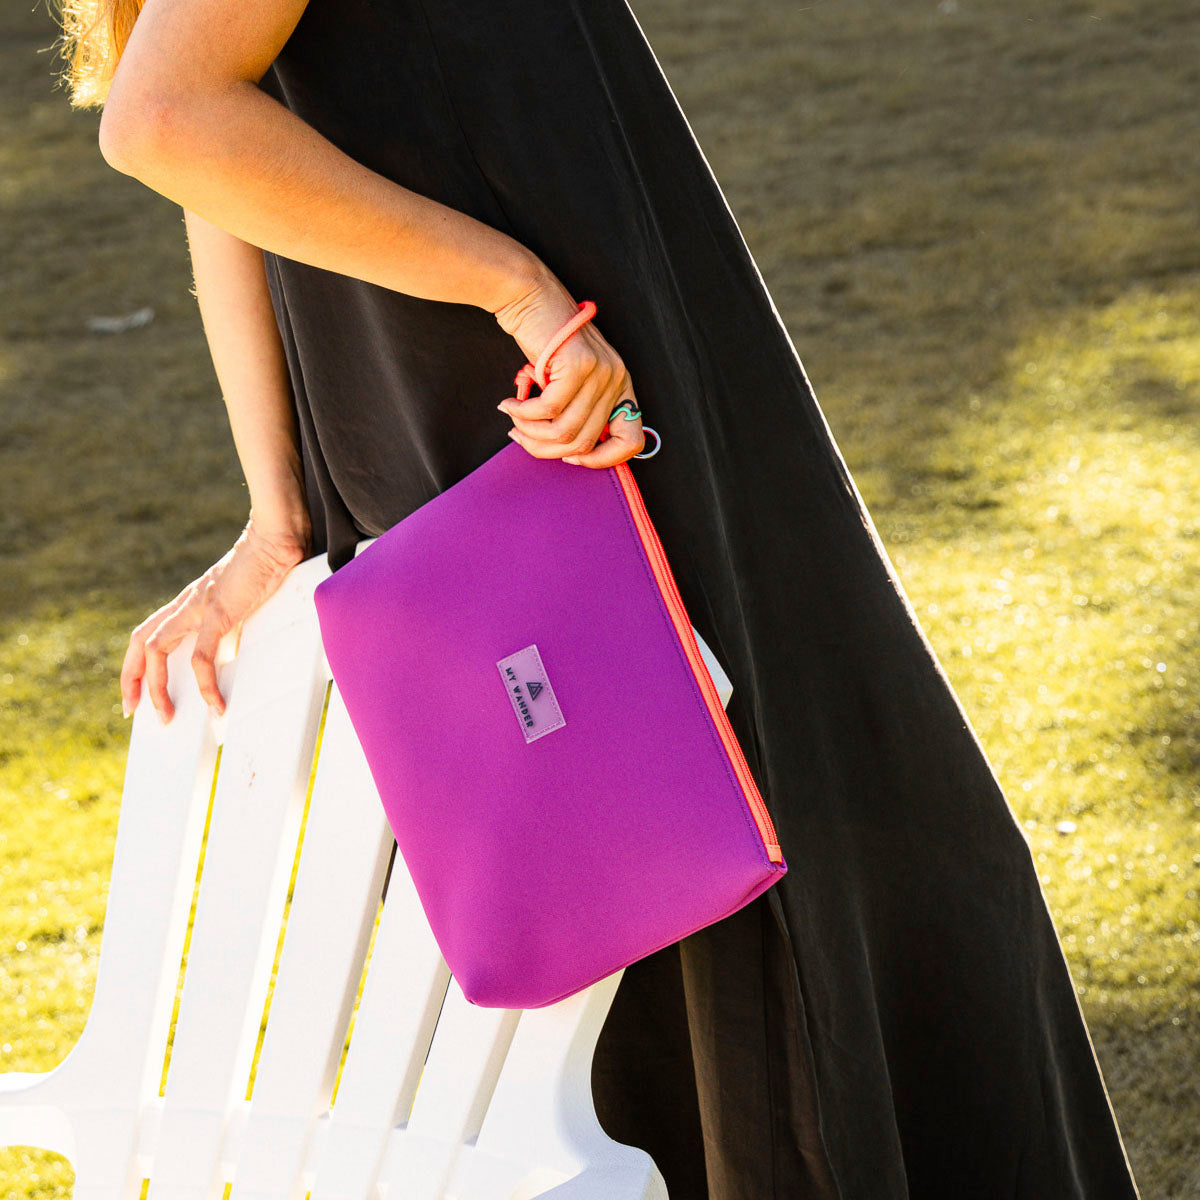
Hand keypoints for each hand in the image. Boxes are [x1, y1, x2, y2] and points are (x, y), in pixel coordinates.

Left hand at [119, 516, 309, 724]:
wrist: (276, 538)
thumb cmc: (267, 563)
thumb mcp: (244, 601)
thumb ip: (232, 623)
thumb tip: (233, 650)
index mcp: (191, 601)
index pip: (149, 632)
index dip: (137, 663)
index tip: (138, 693)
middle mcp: (186, 604)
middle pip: (140, 641)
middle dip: (130, 678)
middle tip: (132, 710)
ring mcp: (198, 607)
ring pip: (155, 650)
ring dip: (155, 686)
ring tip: (166, 715)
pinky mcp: (217, 612)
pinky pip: (201, 657)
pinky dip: (205, 685)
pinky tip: (216, 704)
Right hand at [492, 266, 645, 467]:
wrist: (532, 298)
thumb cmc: (547, 343)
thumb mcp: (571, 383)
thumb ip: (577, 412)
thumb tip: (566, 454)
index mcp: (622, 387)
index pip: (631, 442)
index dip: (601, 460)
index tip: (569, 457)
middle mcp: (617, 380)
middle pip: (585, 442)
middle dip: (546, 448)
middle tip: (520, 436)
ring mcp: (600, 372)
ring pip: (565, 431)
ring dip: (531, 432)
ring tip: (513, 420)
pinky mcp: (578, 365)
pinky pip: (547, 410)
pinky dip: (523, 413)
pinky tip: (509, 404)